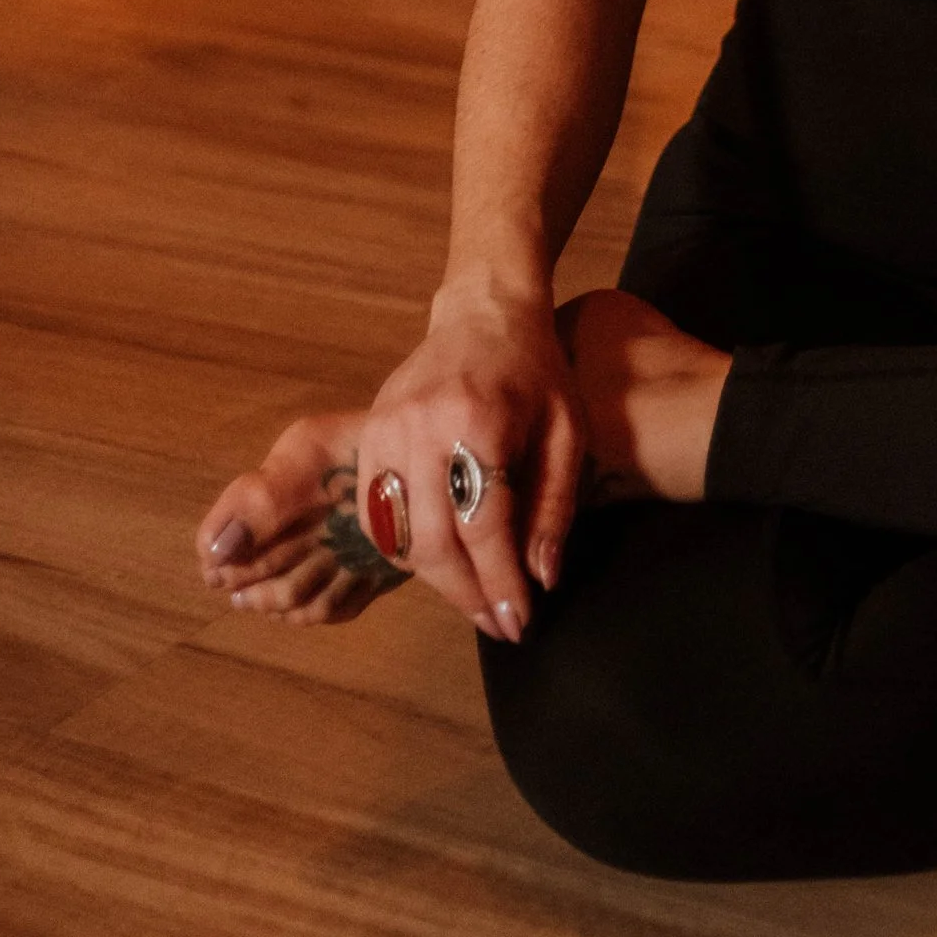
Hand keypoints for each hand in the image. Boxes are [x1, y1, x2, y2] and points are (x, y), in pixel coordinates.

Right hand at [354, 278, 585, 641]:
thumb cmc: (537, 371)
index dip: (500, 584)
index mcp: (478, 422)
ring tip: (474, 595)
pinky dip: (402, 547)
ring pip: (397, 535)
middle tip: (497, 623)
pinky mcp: (368, 432)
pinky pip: (374, 513)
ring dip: (434, 578)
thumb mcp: (568, 430)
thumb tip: (540, 581)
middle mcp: (422, 427)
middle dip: (466, 595)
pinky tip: (437, 558)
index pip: (483, 527)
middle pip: (433, 542)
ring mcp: (386, 428)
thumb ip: (555, 506)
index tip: (518, 625)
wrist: (485, 312)